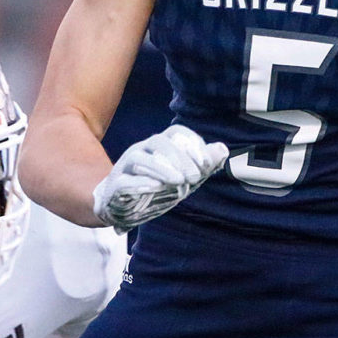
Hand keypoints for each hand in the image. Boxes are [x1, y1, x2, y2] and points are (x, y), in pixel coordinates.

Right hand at [92, 125, 228, 232]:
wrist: (121, 206)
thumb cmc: (156, 187)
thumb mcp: (183, 176)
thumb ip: (202, 164)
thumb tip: (222, 149)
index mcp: (159, 145)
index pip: (176, 132)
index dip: (192, 143)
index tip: (206, 164)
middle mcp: (141, 150)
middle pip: (158, 141)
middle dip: (179, 158)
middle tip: (195, 177)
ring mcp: (125, 167)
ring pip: (139, 158)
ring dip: (161, 168)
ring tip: (179, 182)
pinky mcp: (115, 186)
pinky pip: (123, 180)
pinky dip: (140, 183)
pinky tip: (156, 188)